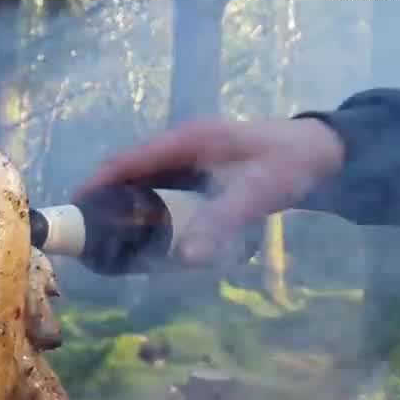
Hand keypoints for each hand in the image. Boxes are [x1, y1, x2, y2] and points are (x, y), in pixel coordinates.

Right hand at [76, 117, 346, 264]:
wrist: (327, 151)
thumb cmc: (290, 166)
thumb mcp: (258, 193)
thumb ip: (221, 222)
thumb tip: (184, 258)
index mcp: (185, 141)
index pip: (126, 160)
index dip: (96, 184)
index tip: (72, 211)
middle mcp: (180, 146)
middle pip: (128, 172)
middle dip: (104, 201)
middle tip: (87, 236)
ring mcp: (189, 157)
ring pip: (143, 181)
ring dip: (125, 207)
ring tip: (108, 240)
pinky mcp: (199, 170)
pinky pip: (161, 188)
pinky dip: (146, 208)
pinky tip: (145, 234)